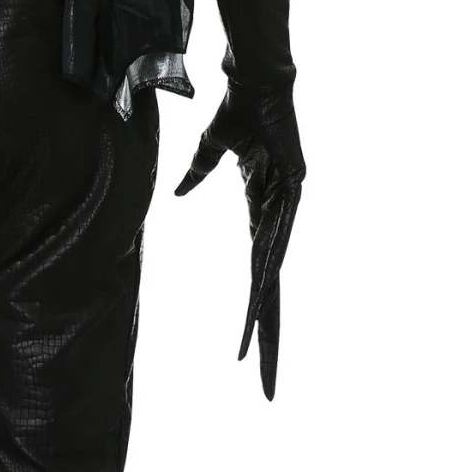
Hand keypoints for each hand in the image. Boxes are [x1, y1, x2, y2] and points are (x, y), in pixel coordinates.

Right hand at [176, 83, 304, 399]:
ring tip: (256, 354)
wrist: (258, 84)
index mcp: (262, 215)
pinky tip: (261, 298)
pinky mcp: (293, 192)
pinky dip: (267, 270)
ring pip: (274, 275)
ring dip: (266, 317)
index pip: (258, 277)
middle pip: (273, 291)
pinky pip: (276, 240)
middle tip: (270, 387)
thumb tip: (177, 195)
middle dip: (270, 339)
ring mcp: (288, 210)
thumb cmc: (240, 114)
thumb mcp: (210, 152)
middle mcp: (278, 220)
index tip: (248, 353)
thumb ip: (197, 175)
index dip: (256, 315)